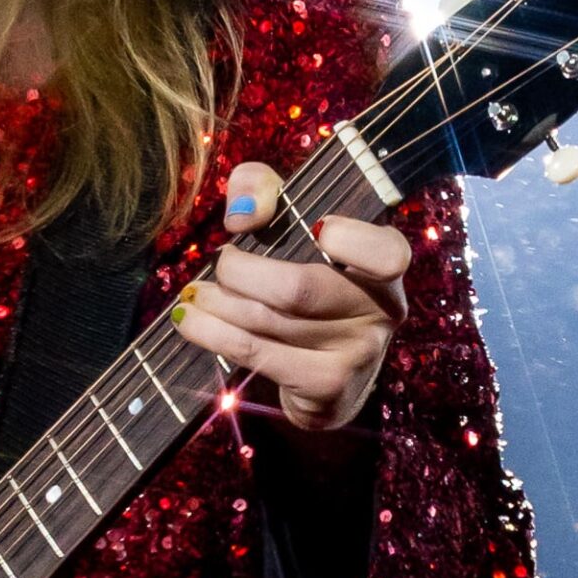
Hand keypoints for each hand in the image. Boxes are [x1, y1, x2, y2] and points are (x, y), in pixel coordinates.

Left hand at [169, 160, 410, 431]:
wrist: (324, 376)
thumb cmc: (305, 281)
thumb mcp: (288, 220)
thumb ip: (263, 189)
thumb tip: (242, 214)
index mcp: (384, 266)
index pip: (388, 254)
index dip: (352, 239)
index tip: (315, 227)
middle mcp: (381, 312)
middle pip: (300, 289)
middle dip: (239, 273)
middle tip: (216, 265)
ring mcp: (357, 355)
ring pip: (270, 322)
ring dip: (216, 305)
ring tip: (191, 295)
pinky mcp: (326, 389)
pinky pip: (258, 354)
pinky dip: (212, 334)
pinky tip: (189, 321)